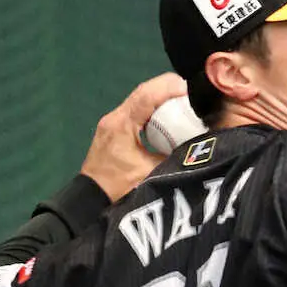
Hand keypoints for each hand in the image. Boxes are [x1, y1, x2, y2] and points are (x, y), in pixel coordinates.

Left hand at [80, 73, 186, 201]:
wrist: (91, 199)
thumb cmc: (118, 188)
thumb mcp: (151, 174)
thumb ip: (172, 158)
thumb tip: (195, 149)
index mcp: (122, 124)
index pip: (147, 95)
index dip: (170, 88)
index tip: (191, 91)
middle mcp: (115, 117)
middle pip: (144, 91)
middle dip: (168, 88)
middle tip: (192, 94)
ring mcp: (112, 121)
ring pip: (140, 99)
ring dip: (161, 97)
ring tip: (183, 102)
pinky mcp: (114, 128)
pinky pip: (136, 110)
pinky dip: (153, 108)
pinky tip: (166, 116)